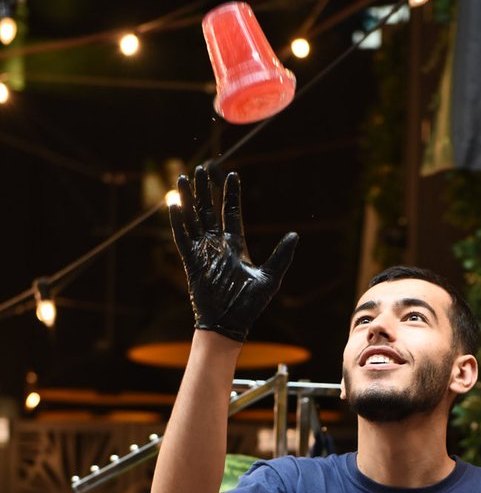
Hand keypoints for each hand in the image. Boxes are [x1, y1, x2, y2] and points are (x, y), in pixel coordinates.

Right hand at [169, 164, 297, 341]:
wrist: (230, 323)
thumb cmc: (249, 304)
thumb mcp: (270, 277)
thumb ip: (281, 255)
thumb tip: (295, 235)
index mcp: (235, 245)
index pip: (231, 213)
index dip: (231, 194)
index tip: (232, 175)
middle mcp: (217, 245)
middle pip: (208, 210)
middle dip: (205, 190)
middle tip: (201, 169)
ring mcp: (203, 252)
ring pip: (193, 219)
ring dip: (188, 199)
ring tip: (183, 178)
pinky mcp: (192, 263)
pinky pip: (182, 239)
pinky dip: (178, 222)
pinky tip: (174, 205)